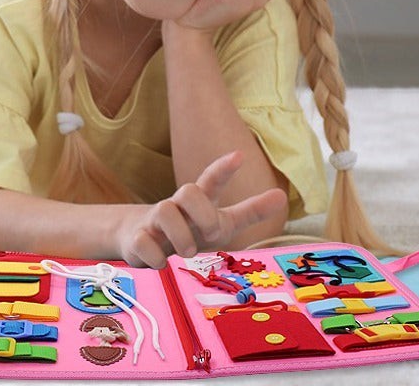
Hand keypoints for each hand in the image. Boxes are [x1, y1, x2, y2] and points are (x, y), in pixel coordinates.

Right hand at [115, 151, 286, 267]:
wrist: (138, 240)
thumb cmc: (188, 230)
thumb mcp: (221, 223)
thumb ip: (250, 211)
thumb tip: (282, 196)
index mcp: (198, 202)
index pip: (210, 180)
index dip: (224, 168)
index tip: (240, 156)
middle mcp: (176, 205)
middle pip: (188, 190)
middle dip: (203, 212)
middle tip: (211, 233)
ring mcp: (153, 221)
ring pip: (163, 211)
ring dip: (182, 237)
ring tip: (187, 252)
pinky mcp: (136, 239)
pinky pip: (143, 242)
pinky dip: (156, 257)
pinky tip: (161, 262)